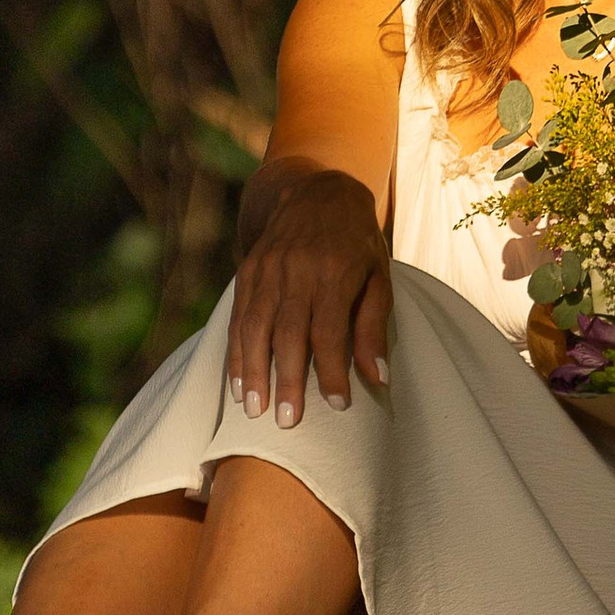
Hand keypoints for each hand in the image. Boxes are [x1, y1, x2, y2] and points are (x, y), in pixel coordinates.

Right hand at [226, 165, 391, 428]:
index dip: (333, 370)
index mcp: (335, 271)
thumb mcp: (378, 276)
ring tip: (254, 409)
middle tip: (287, 422)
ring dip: (253, 371)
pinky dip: (236, 352)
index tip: (338, 405)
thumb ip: (374, 326)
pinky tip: (237, 383)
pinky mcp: (248, 271)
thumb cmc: (356, 242)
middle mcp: (297, 270)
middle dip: (287, 380)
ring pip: (256, 326)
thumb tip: (377, 378)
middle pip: (289, 332)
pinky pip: (239, 316)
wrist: (315, 191)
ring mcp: (268, 269)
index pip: (331, 330)